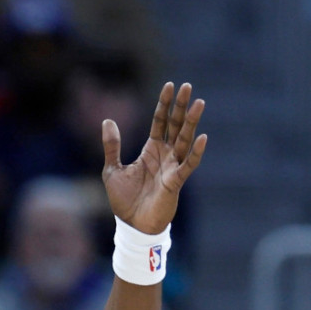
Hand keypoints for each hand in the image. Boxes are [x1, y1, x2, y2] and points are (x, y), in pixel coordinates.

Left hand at [102, 82, 207, 233]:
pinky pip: (188, 164)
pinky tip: (202, 138)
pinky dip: (196, 152)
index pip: (160, 121)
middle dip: (181, 106)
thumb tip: (108, 120)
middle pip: (175, 125)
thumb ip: (112, 145)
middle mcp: (165, 154)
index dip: (164, 104)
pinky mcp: (175, 182)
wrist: (131, 224)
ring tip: (199, 103)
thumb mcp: (112, 169)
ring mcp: (172, 167)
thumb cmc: (124, 199)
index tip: (170, 85)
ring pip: (185, 140)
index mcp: (151, 149)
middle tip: (188, 86)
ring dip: (192, 122)